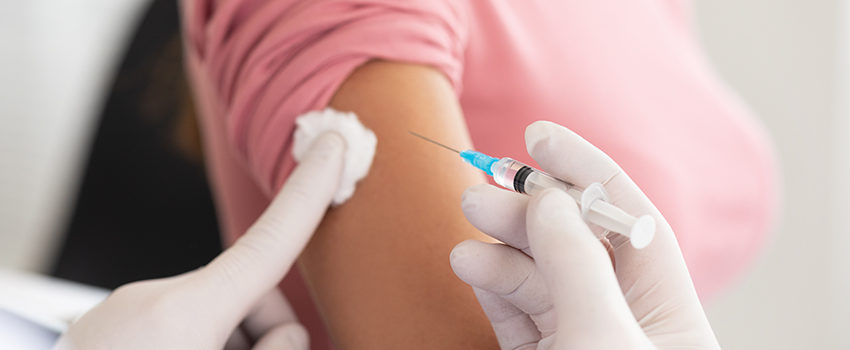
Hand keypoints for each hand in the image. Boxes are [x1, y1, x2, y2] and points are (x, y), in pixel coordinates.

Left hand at [54, 133, 346, 349]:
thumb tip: (284, 337)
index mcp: (180, 315)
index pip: (268, 243)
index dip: (310, 191)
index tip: (334, 140)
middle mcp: (149, 301)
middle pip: (252, 296)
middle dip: (270, 337)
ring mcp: (121, 316)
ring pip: (217, 317)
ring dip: (232, 349)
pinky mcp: (105, 333)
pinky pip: (178, 331)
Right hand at [449, 121, 720, 348]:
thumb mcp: (602, 333)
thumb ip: (576, 264)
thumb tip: (549, 200)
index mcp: (668, 313)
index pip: (630, 221)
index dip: (586, 171)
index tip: (539, 137)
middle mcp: (626, 320)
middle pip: (577, 244)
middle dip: (528, 211)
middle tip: (480, 190)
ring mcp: (581, 338)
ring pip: (541, 277)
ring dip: (501, 249)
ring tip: (466, 231)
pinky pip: (517, 311)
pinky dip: (493, 285)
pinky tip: (472, 264)